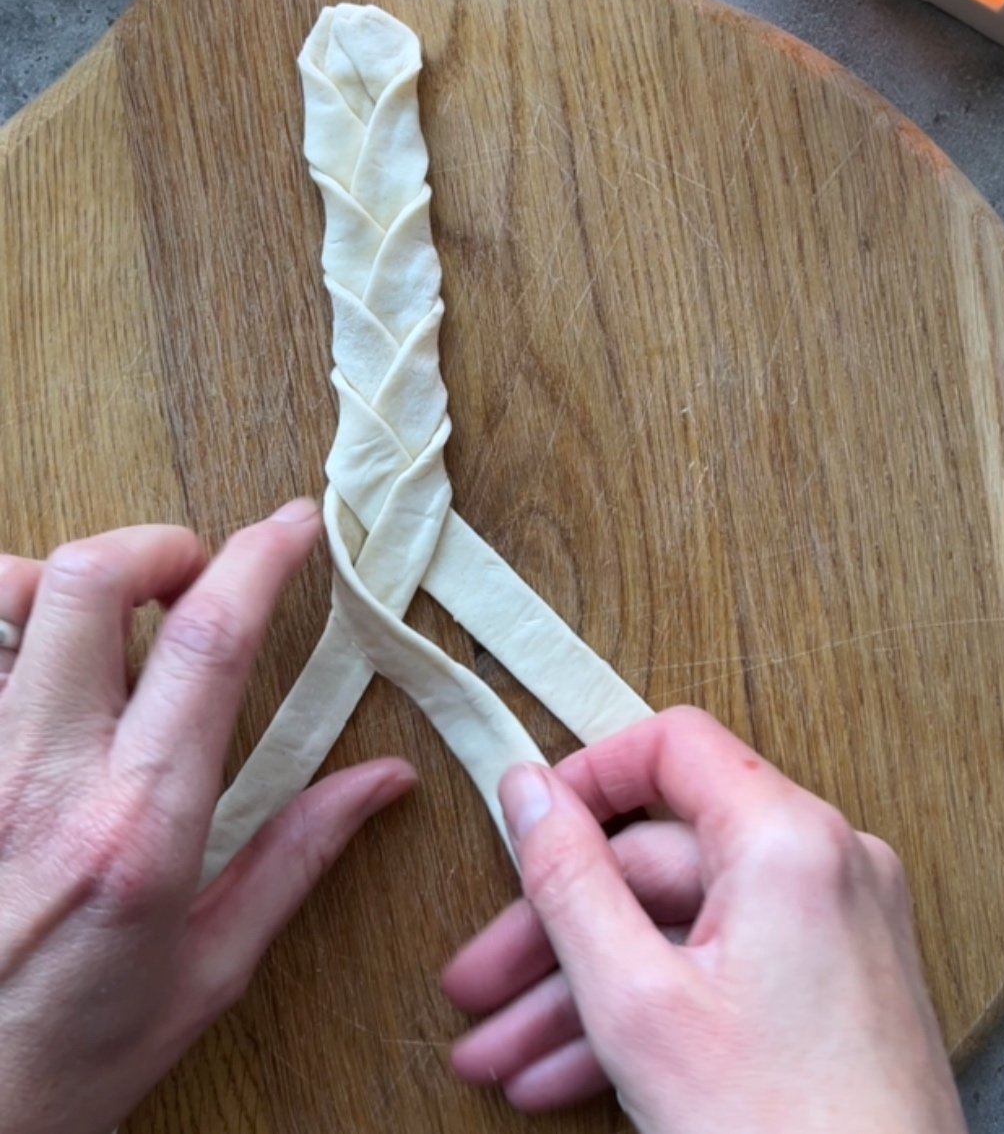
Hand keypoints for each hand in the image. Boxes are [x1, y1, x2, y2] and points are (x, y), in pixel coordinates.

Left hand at [0, 501, 414, 1133]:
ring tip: (111, 619)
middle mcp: (41, 780)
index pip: (212, 642)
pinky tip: (41, 666)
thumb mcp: (211, 968)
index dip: (264, 557)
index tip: (297, 526)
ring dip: (70, 580)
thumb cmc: (70, 1057)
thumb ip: (300, 854)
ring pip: (4, 598)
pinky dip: (7, 626)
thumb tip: (385, 780)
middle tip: (198, 572)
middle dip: (162, 544)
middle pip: (92, 580)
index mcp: (142, 826)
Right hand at [443, 708, 966, 1133]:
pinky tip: (567, 1071)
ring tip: (503, 1054)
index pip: (672, 747)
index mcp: (788, 840)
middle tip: (480, 985)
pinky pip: (720, 967)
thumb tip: (529, 791)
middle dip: (555, 931)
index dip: (588, 778)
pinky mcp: (830, 981)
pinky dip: (649, 1008)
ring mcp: (831, 925)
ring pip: (679, 926)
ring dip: (585, 987)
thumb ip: (570, 879)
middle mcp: (823, 864)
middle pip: (658, 860)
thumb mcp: (638, 1004)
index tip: (528, 828)